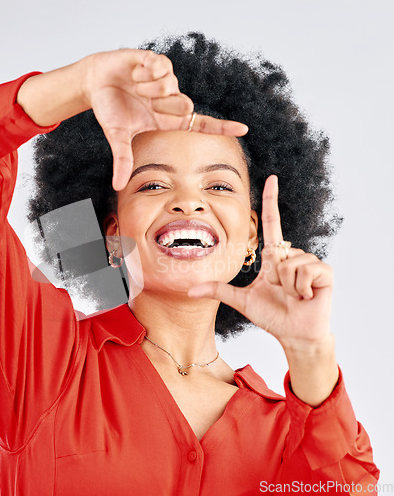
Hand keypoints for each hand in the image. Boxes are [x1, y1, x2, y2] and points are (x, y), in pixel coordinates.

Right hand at [83, 50, 248, 189]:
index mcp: (166, 119)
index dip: (221, 127)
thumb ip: (123, 160)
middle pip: (185, 105)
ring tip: (135, 87)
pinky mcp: (156, 61)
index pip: (199, 124)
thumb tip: (117, 187)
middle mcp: (170, 99)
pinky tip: (135, 74)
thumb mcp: (118, 136)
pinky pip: (161, 66)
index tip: (244, 129)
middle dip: (166, 106)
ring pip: (172, 86)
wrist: (95, 82)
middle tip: (146, 103)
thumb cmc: (109, 110)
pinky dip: (146, 72)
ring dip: (151, 89)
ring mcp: (164, 80)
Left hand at [188, 175, 333, 350]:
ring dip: (287, 284)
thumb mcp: (241, 300)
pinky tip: (305, 296)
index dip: (270, 201)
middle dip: (275, 276)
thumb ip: (218, 290)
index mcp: (274, 257)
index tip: (271, 178)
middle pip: (276, 250)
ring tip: (294, 295)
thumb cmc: (272, 316)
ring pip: (289, 262)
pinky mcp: (325, 272)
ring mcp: (310, 262)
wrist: (294, 335)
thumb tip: (190, 289)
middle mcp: (292, 255)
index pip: (270, 223)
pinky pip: (305, 270)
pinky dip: (301, 287)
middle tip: (281, 292)